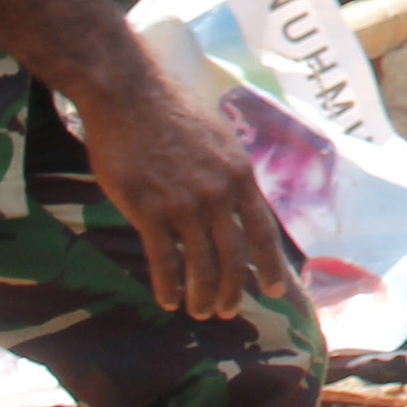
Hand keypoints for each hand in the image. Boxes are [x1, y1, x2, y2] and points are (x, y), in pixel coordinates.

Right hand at [0, 0, 290, 319]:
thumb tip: (239, 199)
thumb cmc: (172, 112)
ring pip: (200, 264)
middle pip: (234, 255)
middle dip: (233, 289)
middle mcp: (218, 193)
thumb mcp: (220, 138)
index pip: (263, 230)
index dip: (270, 264)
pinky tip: (166, 300)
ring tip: (200, 312)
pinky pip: (162, 259)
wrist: (130, 94)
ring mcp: (184, 203)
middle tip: (229, 311)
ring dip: (202, 295)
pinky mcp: (148, 209)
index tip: (276, 290)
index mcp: (240, 175)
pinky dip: (167, 285)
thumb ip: (230, 173)